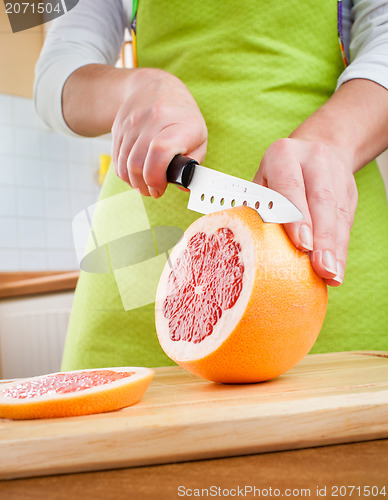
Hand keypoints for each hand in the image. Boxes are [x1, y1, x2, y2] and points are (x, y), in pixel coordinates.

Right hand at [111, 68, 207, 197]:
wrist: (154, 87)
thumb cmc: (182, 118)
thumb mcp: (198, 137)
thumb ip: (194, 163)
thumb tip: (184, 187)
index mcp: (180, 123)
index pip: (160, 151)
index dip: (157, 176)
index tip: (161, 187)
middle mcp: (154, 119)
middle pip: (138, 163)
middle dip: (145, 186)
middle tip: (154, 191)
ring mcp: (133, 123)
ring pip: (124, 164)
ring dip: (134, 183)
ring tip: (145, 185)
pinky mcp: (119, 128)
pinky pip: (117, 160)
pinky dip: (125, 174)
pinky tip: (136, 175)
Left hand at [253, 137, 357, 285]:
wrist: (319, 146)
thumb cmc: (278, 174)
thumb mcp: (263, 180)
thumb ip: (260, 206)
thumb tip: (249, 243)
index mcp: (283, 155)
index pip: (290, 185)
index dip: (297, 216)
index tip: (302, 243)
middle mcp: (313, 160)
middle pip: (321, 200)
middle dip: (322, 237)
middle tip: (320, 268)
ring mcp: (335, 174)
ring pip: (337, 213)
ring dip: (334, 248)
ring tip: (331, 275)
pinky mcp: (350, 191)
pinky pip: (347, 222)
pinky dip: (341, 249)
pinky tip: (337, 271)